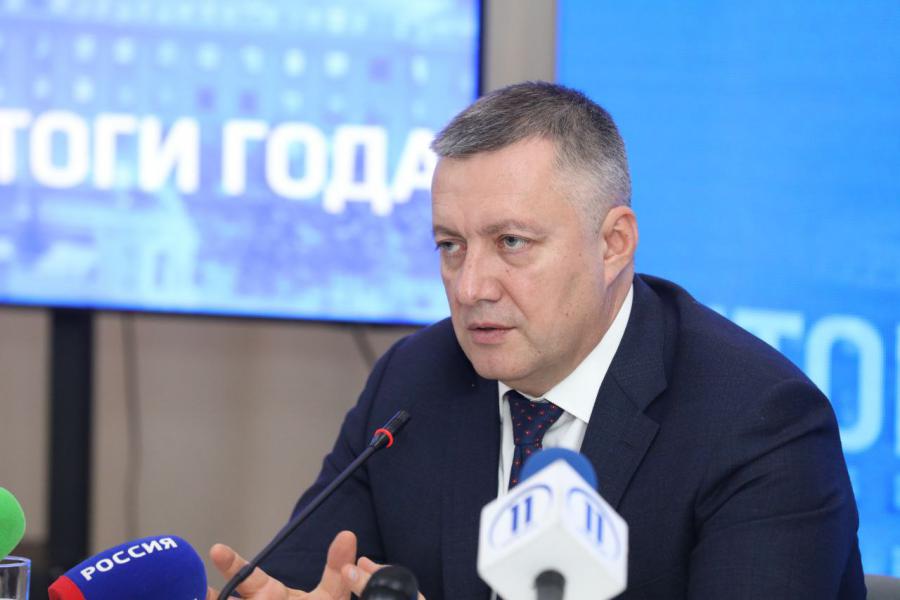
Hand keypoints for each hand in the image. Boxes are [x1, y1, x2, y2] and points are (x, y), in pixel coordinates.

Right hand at [206, 530, 354, 598]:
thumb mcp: (330, 595)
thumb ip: (337, 569)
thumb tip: (347, 535)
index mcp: (266, 593)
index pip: (246, 576)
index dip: (232, 564)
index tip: (217, 550)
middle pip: (227, 599)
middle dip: (213, 596)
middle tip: (201, 591)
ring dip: (210, 599)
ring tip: (199, 596)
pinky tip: (199, 598)